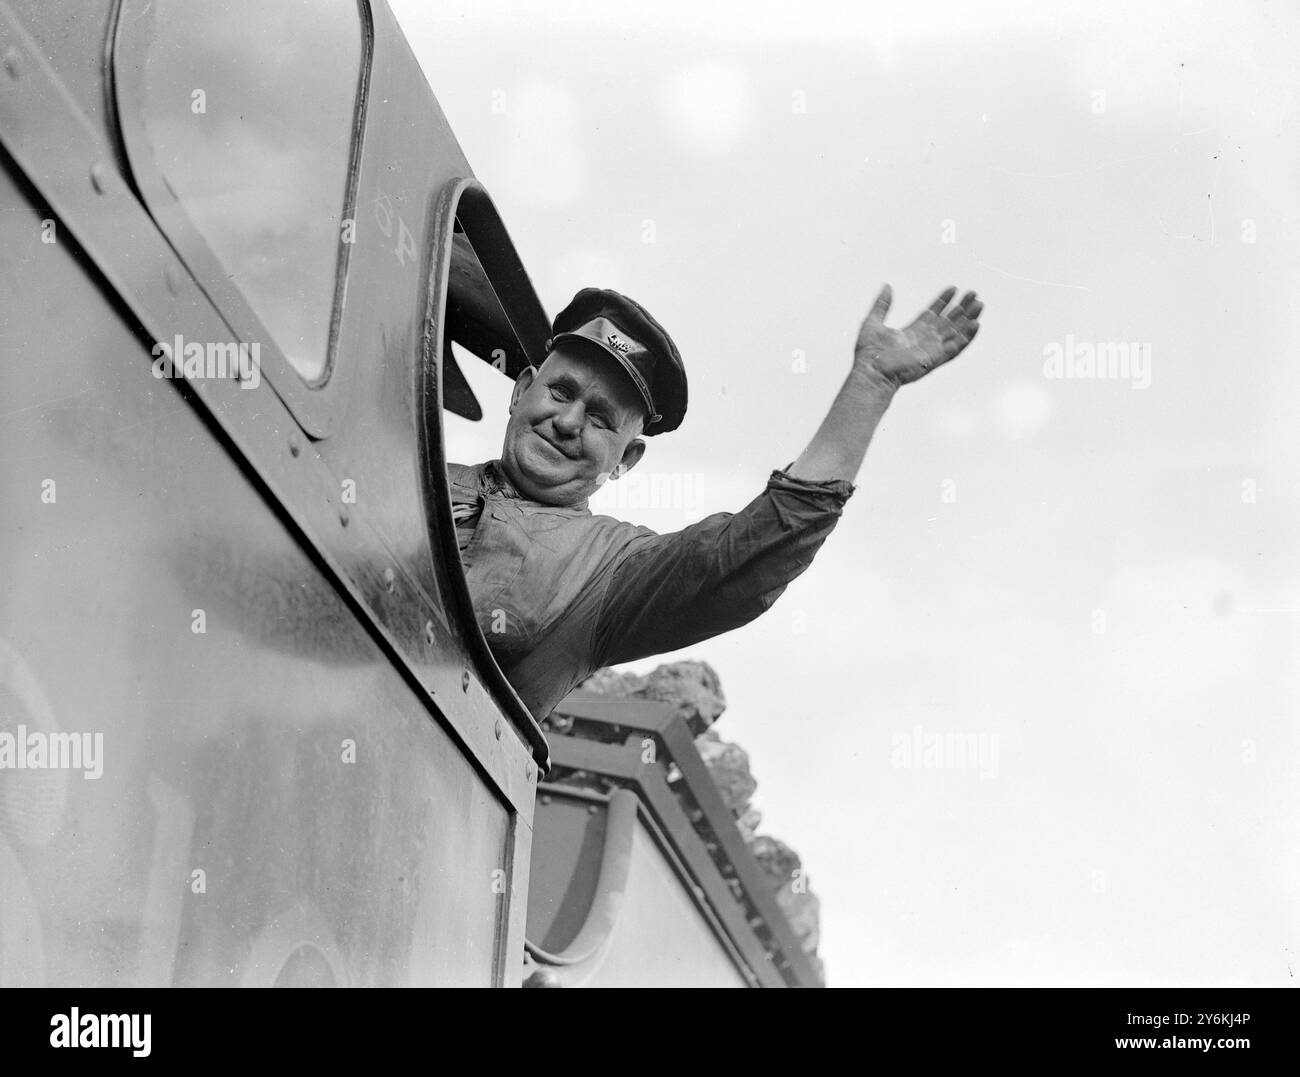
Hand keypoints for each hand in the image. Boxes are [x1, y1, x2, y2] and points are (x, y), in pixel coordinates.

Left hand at [854, 284, 982, 387]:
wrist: (871, 373)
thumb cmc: (869, 354)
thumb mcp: (873, 322)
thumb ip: (882, 305)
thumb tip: (887, 285)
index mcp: (913, 332)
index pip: (933, 314)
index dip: (943, 301)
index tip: (953, 288)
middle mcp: (925, 340)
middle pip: (948, 321)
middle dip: (961, 307)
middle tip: (973, 293)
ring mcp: (931, 350)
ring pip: (956, 332)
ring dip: (968, 319)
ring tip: (979, 304)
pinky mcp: (935, 359)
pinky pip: (955, 348)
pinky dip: (966, 337)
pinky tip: (976, 324)